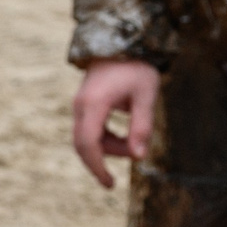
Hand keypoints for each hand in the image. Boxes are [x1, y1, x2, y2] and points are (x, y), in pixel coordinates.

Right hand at [72, 58, 159, 188]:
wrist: (120, 42)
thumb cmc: (136, 67)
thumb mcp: (146, 95)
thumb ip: (142, 126)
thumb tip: (139, 157)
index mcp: (94, 103)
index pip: (90, 143)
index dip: (98, 166)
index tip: (109, 184)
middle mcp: (81, 106)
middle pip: (83, 144)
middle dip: (100, 162)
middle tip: (114, 179)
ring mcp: (80, 105)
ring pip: (87, 138)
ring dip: (109, 147)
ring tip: (134, 142)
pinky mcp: (84, 104)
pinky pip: (89, 130)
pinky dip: (104, 139)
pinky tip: (123, 136)